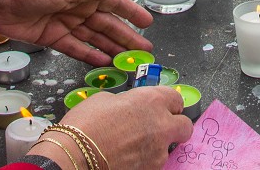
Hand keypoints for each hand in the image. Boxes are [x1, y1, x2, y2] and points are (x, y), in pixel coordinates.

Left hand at [0, 0, 151, 65]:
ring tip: (128, 61)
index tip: (147, 23)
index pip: (114, 2)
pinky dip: (89, 56)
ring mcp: (64, 23)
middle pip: (106, 25)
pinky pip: (75, 48)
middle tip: (144, 51)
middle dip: (125, 37)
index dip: (131, 13)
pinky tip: (103, 63)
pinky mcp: (51, 38)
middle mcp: (77, 6)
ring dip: (111, 49)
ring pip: (93, 38)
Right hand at [30, 87, 191, 169]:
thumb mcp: (104, 99)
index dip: (168, 102)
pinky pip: (155, 162)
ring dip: (157, 144)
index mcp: (151, 100)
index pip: (176, 98)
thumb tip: (128, 106)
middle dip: (175, 125)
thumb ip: (126, 101)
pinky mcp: (152, 169)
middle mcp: (161, 124)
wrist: (75, 156)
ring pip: (169, 146)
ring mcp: (158, 151)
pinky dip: (146, 159)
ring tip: (134, 144)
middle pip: (185, 125)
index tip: (162, 106)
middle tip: (160, 126)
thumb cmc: (85, 126)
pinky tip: (129, 156)